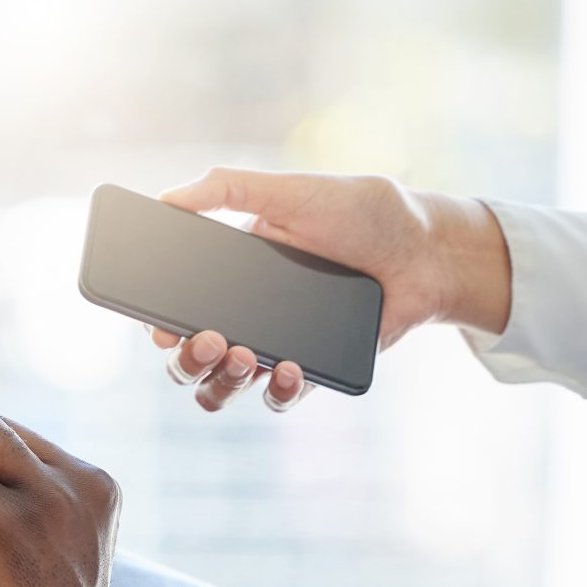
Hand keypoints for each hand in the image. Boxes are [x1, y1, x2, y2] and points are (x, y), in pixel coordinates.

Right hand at [146, 169, 511, 412]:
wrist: (428, 250)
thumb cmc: (363, 213)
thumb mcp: (292, 190)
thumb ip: (228, 188)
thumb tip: (167, 196)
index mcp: (228, 278)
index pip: (175, 311)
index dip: (158, 328)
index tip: (161, 326)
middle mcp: (245, 318)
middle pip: (189, 362)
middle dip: (186, 360)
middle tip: (209, 339)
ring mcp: (276, 348)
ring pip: (222, 389)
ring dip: (221, 382)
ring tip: (245, 355)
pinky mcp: (312, 371)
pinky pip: (278, 398)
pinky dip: (276, 390)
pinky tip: (290, 367)